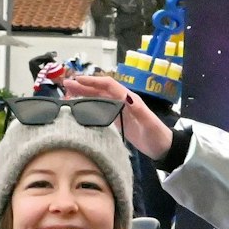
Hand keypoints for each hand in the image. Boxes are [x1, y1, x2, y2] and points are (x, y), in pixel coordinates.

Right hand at [59, 74, 175, 159]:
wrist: (163, 148)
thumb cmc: (157, 135)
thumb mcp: (149, 122)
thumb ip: (139, 109)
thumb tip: (127, 96)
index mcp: (129, 99)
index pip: (109, 85)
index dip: (94, 81)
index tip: (78, 80)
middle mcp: (122, 102)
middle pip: (100, 90)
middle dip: (84, 86)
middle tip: (66, 84)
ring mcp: (119, 111)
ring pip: (98, 99)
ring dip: (84, 95)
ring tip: (67, 93)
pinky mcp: (117, 121)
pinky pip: (100, 111)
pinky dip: (88, 108)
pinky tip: (79, 109)